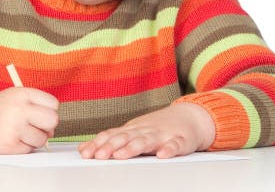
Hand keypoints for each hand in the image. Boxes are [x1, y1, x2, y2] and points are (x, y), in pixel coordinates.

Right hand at [0, 87, 58, 153]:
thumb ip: (35, 104)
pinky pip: (29, 149)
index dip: (50, 110)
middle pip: (53, 121)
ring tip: (21, 132)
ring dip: (35, 138)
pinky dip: (24, 146)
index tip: (41, 113)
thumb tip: (53, 125)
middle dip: (48, 125)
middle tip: (37, 125)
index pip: (53, 104)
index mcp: (23, 93)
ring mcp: (14, 128)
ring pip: (43, 138)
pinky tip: (12, 138)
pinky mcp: (9, 145)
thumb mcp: (14, 95)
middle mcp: (20, 109)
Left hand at [78, 103, 215, 159]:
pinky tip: (162, 155)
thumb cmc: (158, 128)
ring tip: (122, 155)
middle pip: (126, 137)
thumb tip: (83, 148)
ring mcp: (163, 135)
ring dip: (133, 148)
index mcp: (133, 130)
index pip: (112, 135)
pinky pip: (175, 145)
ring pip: (146, 141)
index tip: (86, 154)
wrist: (190, 117)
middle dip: (111, 146)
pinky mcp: (180, 141)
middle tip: (99, 156)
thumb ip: (110, 140)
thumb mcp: (132, 132)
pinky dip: (169, 149)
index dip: (98, 144)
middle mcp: (145, 131)